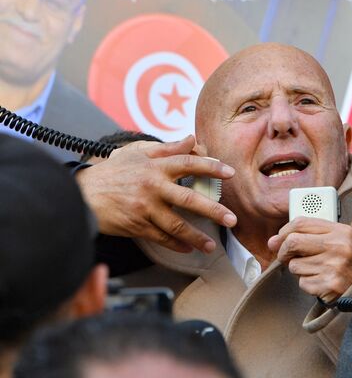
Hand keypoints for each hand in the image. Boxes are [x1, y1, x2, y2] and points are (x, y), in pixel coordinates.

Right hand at [76, 135, 235, 252]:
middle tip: (232, 220)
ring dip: (197, 237)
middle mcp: (153, 187)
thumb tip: (193, 139)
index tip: (230, 173)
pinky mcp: (137, 225)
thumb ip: (168, 148)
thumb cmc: (113, 171)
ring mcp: (146, 208)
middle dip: (214, 211)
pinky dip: (176, 244)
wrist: (84, 193)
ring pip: (178, 225)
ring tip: (211, 245)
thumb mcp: (138, 153)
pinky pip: (162, 238)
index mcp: (156, 166)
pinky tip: (188, 248)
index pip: (189, 164)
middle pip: (190, 200)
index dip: (211, 167)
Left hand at [267, 218, 351, 302]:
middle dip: (283, 251)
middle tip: (285, 256)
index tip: (279, 239)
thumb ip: (307, 235)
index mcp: (341, 231)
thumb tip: (272, 241)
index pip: (301, 222)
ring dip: (298, 270)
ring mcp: (335, 267)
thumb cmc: (346, 261)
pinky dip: (307, 283)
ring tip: (315, 270)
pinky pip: (302, 282)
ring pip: (294, 265)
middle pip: (293, 242)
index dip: (284, 231)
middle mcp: (339, 247)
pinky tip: (320, 281)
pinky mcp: (330, 286)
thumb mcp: (337, 240)